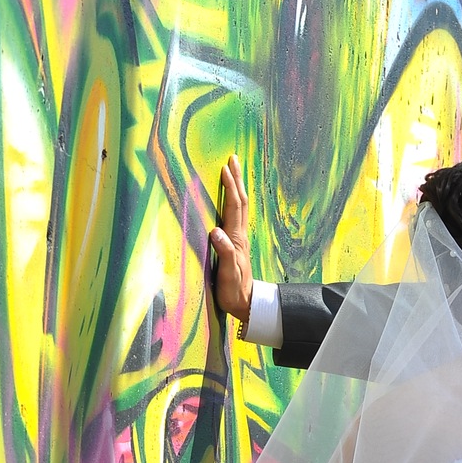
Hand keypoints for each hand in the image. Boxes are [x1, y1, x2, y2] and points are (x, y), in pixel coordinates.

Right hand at [209, 155, 252, 323]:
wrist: (245, 304)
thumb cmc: (233, 290)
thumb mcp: (227, 273)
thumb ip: (224, 252)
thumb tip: (215, 231)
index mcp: (235, 239)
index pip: (234, 207)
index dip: (230, 187)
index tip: (224, 167)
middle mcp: (239, 235)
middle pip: (240, 202)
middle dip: (237, 179)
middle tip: (233, 158)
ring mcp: (239, 239)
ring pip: (240, 208)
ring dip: (238, 187)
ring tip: (234, 171)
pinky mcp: (237, 245)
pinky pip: (237, 217)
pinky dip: (235, 202)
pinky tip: (233, 199)